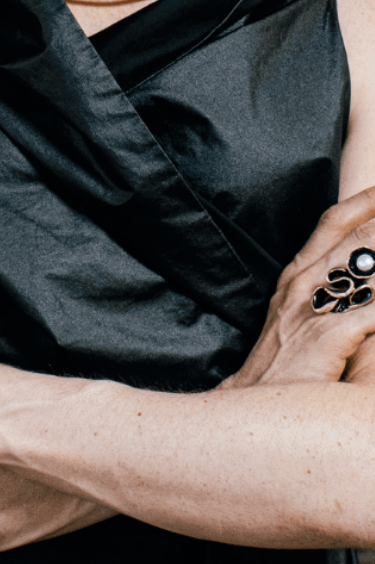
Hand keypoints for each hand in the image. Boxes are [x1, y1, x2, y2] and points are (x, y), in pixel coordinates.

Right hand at [219, 186, 374, 389]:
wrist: (248, 411)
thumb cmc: (280, 370)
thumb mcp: (294, 321)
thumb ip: (321, 295)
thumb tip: (355, 283)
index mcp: (296, 275)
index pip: (333, 222)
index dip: (364, 200)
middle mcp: (305, 283)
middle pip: (359, 237)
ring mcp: (316, 309)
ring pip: (370, 268)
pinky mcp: (329, 338)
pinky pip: (372, 312)